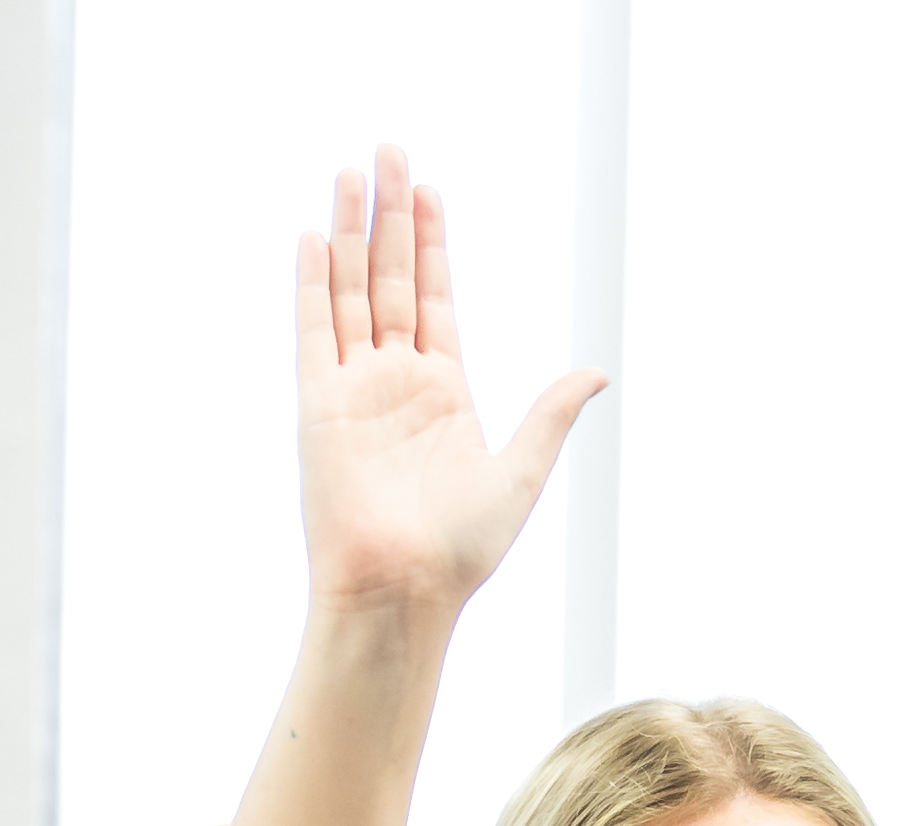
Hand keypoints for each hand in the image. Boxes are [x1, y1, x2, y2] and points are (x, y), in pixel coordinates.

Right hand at [294, 146, 603, 616]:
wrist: (404, 590)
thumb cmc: (460, 550)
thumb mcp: (520, 473)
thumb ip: (549, 415)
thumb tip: (596, 371)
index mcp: (443, 392)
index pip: (434, 297)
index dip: (431, 242)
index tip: (428, 191)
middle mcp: (395, 382)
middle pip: (389, 278)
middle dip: (390, 214)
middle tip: (389, 151)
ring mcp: (354, 390)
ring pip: (351, 291)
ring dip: (351, 232)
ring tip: (352, 172)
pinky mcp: (320, 407)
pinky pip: (314, 333)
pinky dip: (314, 284)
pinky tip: (315, 237)